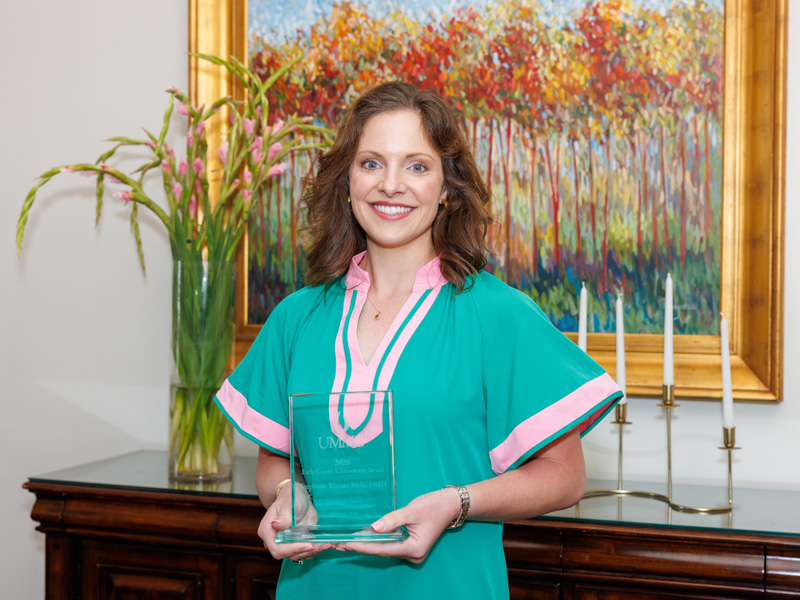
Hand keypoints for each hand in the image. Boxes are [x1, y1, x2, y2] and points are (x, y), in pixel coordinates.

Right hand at [258, 483, 331, 562]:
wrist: (296, 497)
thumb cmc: (289, 498)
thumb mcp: (287, 504)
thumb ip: (283, 516)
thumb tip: (276, 525)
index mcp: (267, 532)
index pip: (277, 549)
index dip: (292, 550)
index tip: (308, 545)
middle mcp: (275, 541)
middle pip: (289, 555)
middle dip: (306, 551)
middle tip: (322, 545)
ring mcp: (286, 543)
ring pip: (299, 555)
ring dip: (314, 552)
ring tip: (327, 544)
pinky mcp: (297, 543)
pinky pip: (305, 551)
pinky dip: (316, 549)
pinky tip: (327, 544)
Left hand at [337, 488, 460, 562]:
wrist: (450, 503)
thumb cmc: (433, 505)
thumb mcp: (411, 510)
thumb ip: (392, 520)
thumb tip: (373, 528)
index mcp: (414, 549)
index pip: (383, 549)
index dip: (364, 546)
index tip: (347, 543)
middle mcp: (413, 554)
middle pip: (382, 552)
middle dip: (362, 547)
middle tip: (340, 543)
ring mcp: (413, 552)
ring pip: (386, 549)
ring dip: (368, 544)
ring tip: (347, 541)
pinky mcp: (411, 546)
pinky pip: (391, 545)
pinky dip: (378, 541)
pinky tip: (364, 538)